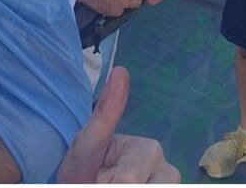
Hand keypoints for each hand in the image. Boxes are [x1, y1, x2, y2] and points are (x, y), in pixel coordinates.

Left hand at [57, 67, 180, 183]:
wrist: (78, 181)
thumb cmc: (82, 169)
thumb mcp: (85, 145)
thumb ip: (105, 114)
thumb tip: (121, 70)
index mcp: (150, 151)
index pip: (129, 179)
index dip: (106, 184)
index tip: (94, 180)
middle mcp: (167, 172)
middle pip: (157, 185)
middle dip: (121, 185)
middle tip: (104, 182)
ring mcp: (167, 183)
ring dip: (126, 187)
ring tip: (111, 182)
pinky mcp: (164, 187)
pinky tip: (119, 183)